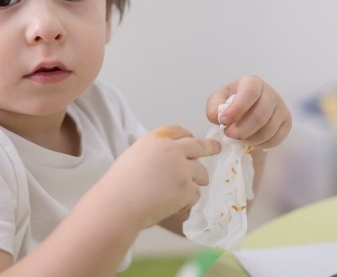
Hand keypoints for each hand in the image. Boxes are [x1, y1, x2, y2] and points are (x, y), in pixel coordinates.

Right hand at [97, 125, 220, 228]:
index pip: (178, 131)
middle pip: (199, 145)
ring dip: (195, 182)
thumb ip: (153, 153)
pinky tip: (173, 206)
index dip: (188, 135)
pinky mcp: (187, 188)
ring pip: (202, 173)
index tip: (192, 138)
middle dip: (210, 147)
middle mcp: (171, 150)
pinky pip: (195, 194)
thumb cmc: (119, 185)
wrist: (119, 203)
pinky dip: (187, 202)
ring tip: (180, 193)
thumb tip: (166, 161)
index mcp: (156, 140)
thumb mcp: (133, 156)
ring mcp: (182, 168)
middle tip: (216, 148)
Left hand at [205, 75, 291, 148]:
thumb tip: (219, 118)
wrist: (247, 110)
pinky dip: (261, 144)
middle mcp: (271, 93)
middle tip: (228, 135)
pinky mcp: (287, 122)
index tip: (224, 121)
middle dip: (242, 130)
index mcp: (252, 82)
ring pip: (268, 129)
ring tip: (238, 138)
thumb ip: (214, 107)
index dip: (237, 108)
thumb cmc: (231, 103)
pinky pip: (276, 139)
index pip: (250, 92)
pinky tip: (250, 141)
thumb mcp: (217, 100)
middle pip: (260, 115)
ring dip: (250, 139)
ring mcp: (281, 107)